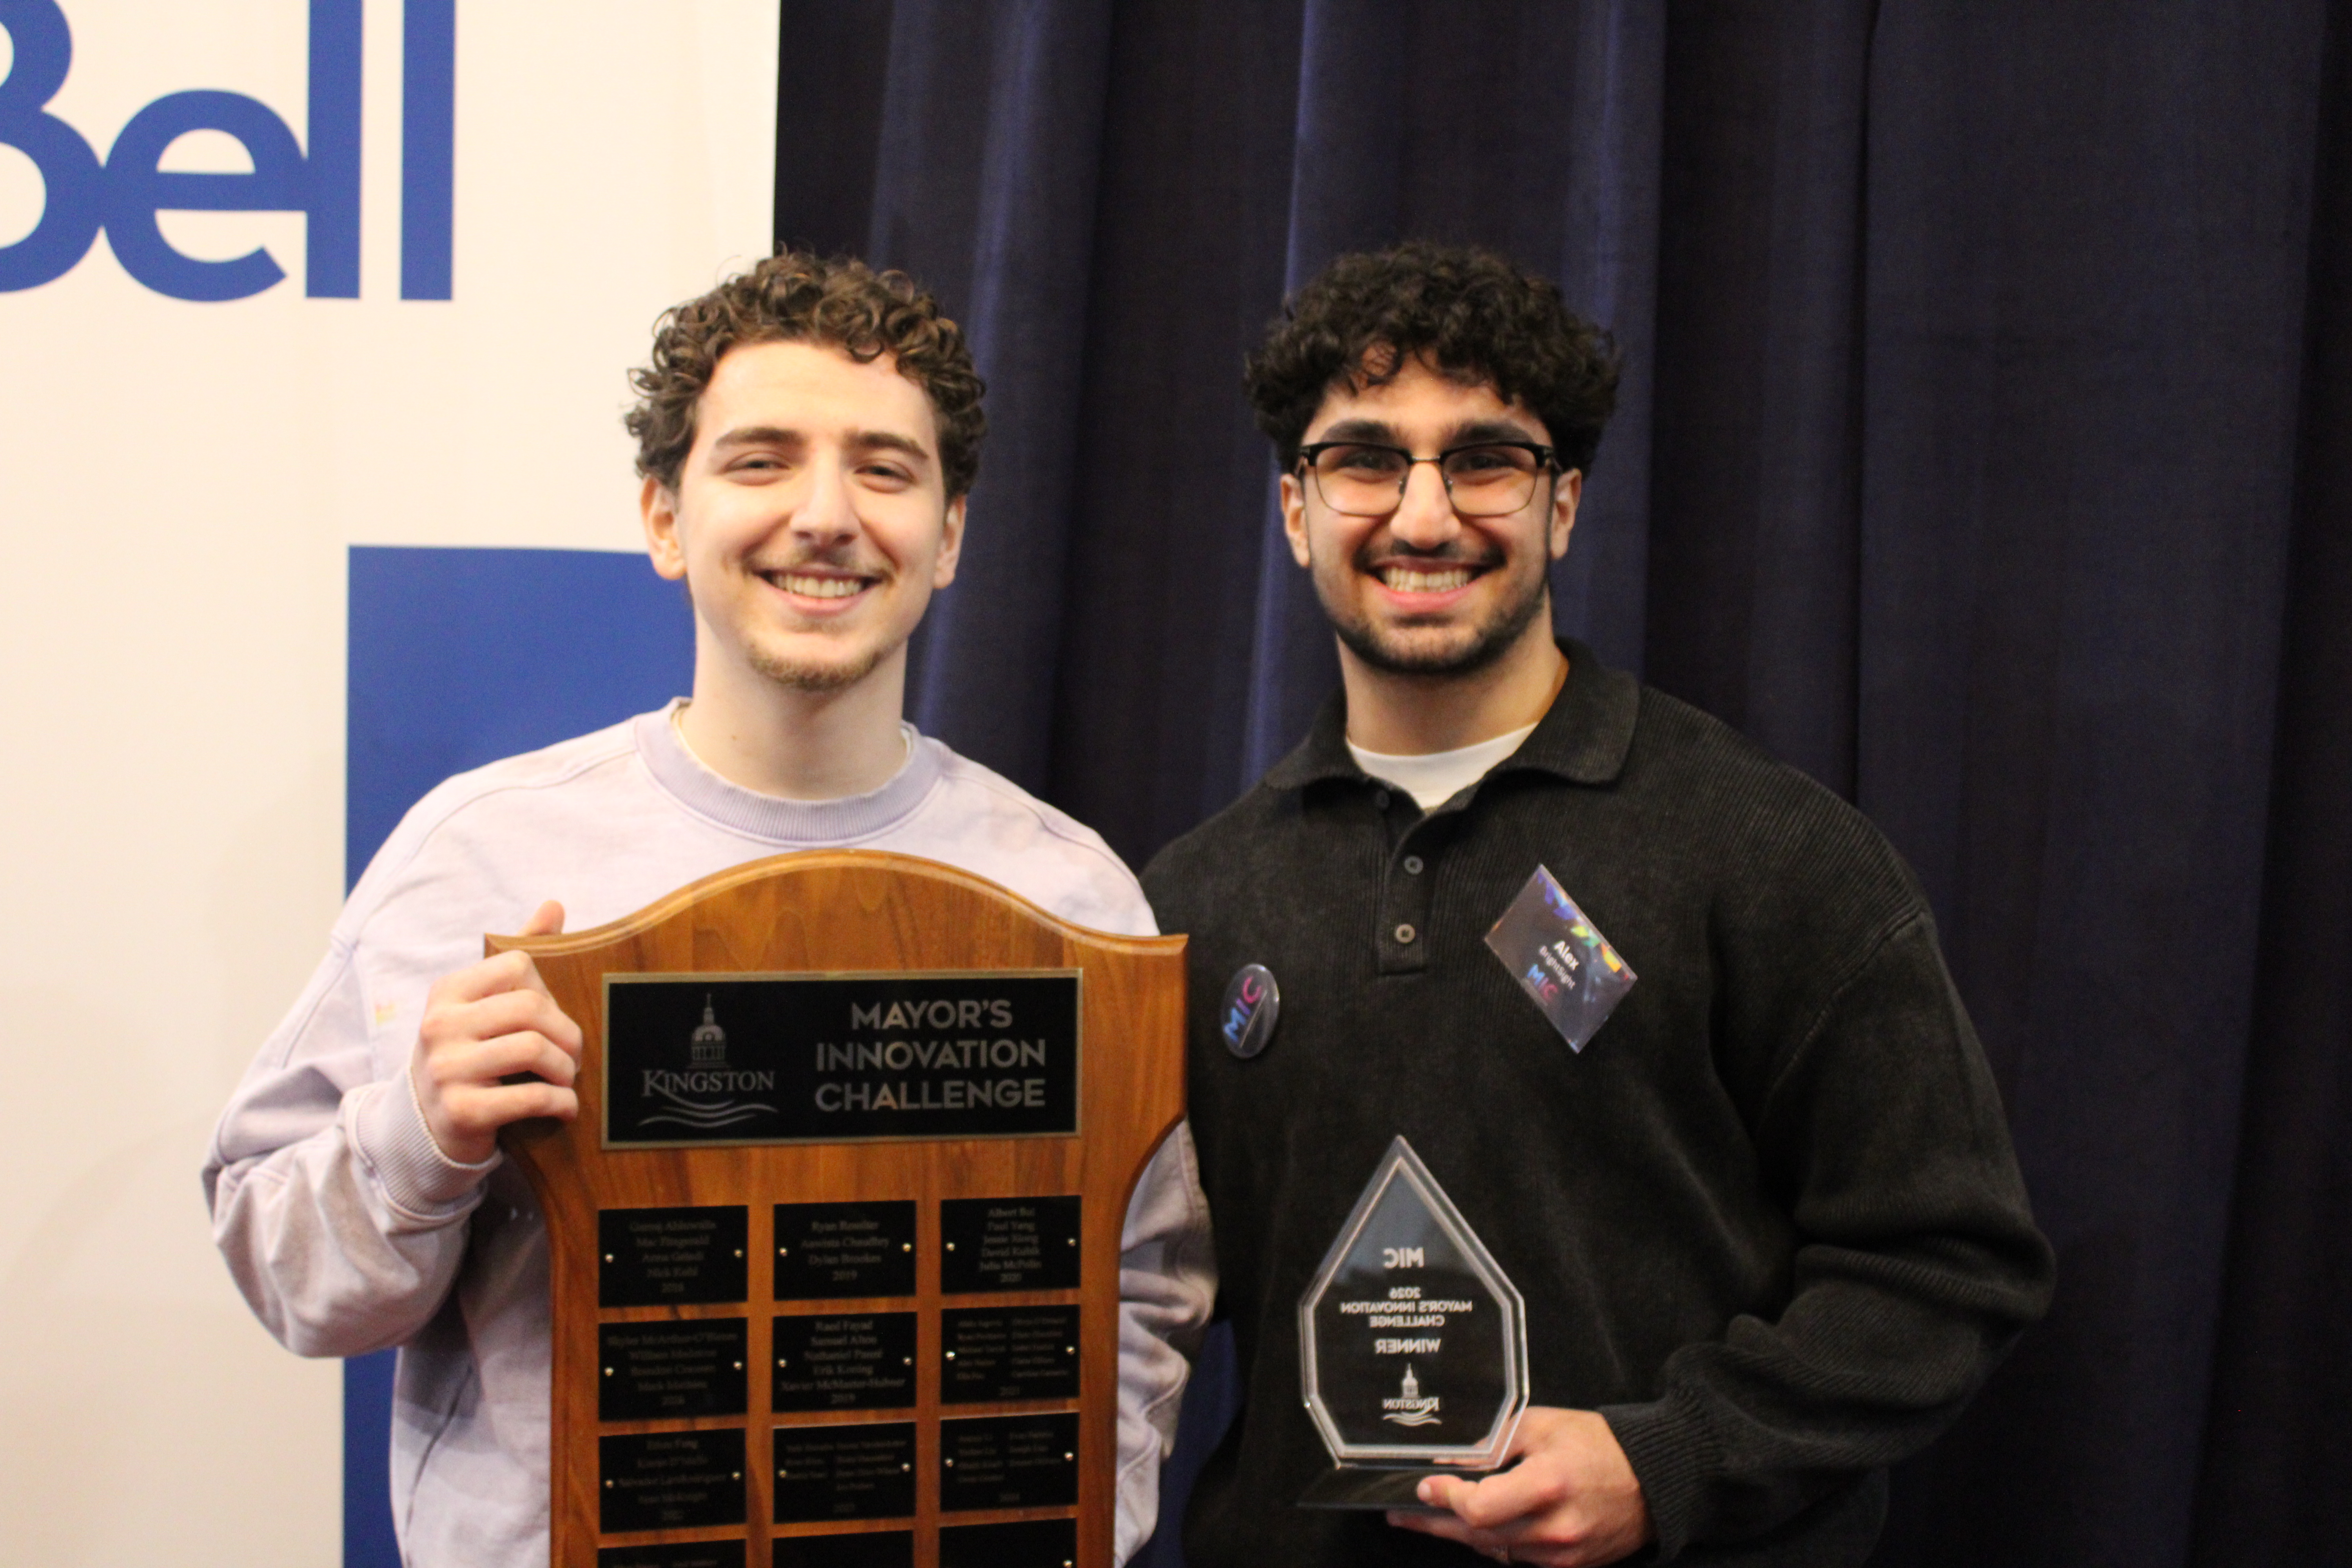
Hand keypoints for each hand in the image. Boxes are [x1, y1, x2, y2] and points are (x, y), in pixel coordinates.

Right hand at [410, 901, 582, 1163]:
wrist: (427, 1124)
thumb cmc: (469, 1054)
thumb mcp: (484, 1004)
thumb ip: (518, 955)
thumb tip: (554, 905)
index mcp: (448, 992)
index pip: (519, 966)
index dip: (549, 993)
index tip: (552, 1020)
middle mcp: (440, 1025)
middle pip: (531, 1008)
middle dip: (567, 1033)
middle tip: (573, 1056)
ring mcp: (446, 1069)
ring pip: (533, 1049)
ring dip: (565, 1069)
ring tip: (566, 1080)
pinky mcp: (460, 1111)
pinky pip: (530, 1097)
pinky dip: (561, 1103)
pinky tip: (565, 1108)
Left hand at [1386, 1407, 1651, 1565]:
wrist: (1654, 1478)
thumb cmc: (1600, 1445)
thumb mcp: (1543, 1425)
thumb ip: (1496, 1442)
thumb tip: (1457, 1460)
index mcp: (1547, 1485)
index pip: (1478, 1506)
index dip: (1445, 1498)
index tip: (1425, 1487)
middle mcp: (1554, 1527)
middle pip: (1478, 1534)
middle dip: (1435, 1523)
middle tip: (1403, 1515)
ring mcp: (1563, 1552)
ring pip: (1495, 1549)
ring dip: (1461, 1534)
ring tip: (1431, 1520)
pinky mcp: (1571, 1565)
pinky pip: (1519, 1557)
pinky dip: (1495, 1542)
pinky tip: (1478, 1528)